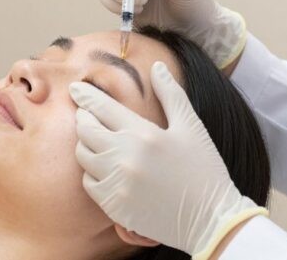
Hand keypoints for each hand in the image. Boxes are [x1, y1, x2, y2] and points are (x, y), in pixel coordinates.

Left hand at [70, 62, 266, 257]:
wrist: (211, 219)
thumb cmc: (204, 170)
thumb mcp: (192, 127)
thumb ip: (172, 94)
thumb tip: (158, 67)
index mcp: (143, 134)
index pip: (102, 107)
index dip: (86, 96)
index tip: (75, 89)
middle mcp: (125, 157)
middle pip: (86, 129)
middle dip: (83, 118)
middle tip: (86, 114)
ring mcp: (117, 183)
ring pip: (83, 156)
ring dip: (87, 144)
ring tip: (97, 140)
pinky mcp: (114, 206)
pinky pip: (89, 183)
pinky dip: (92, 172)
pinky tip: (105, 168)